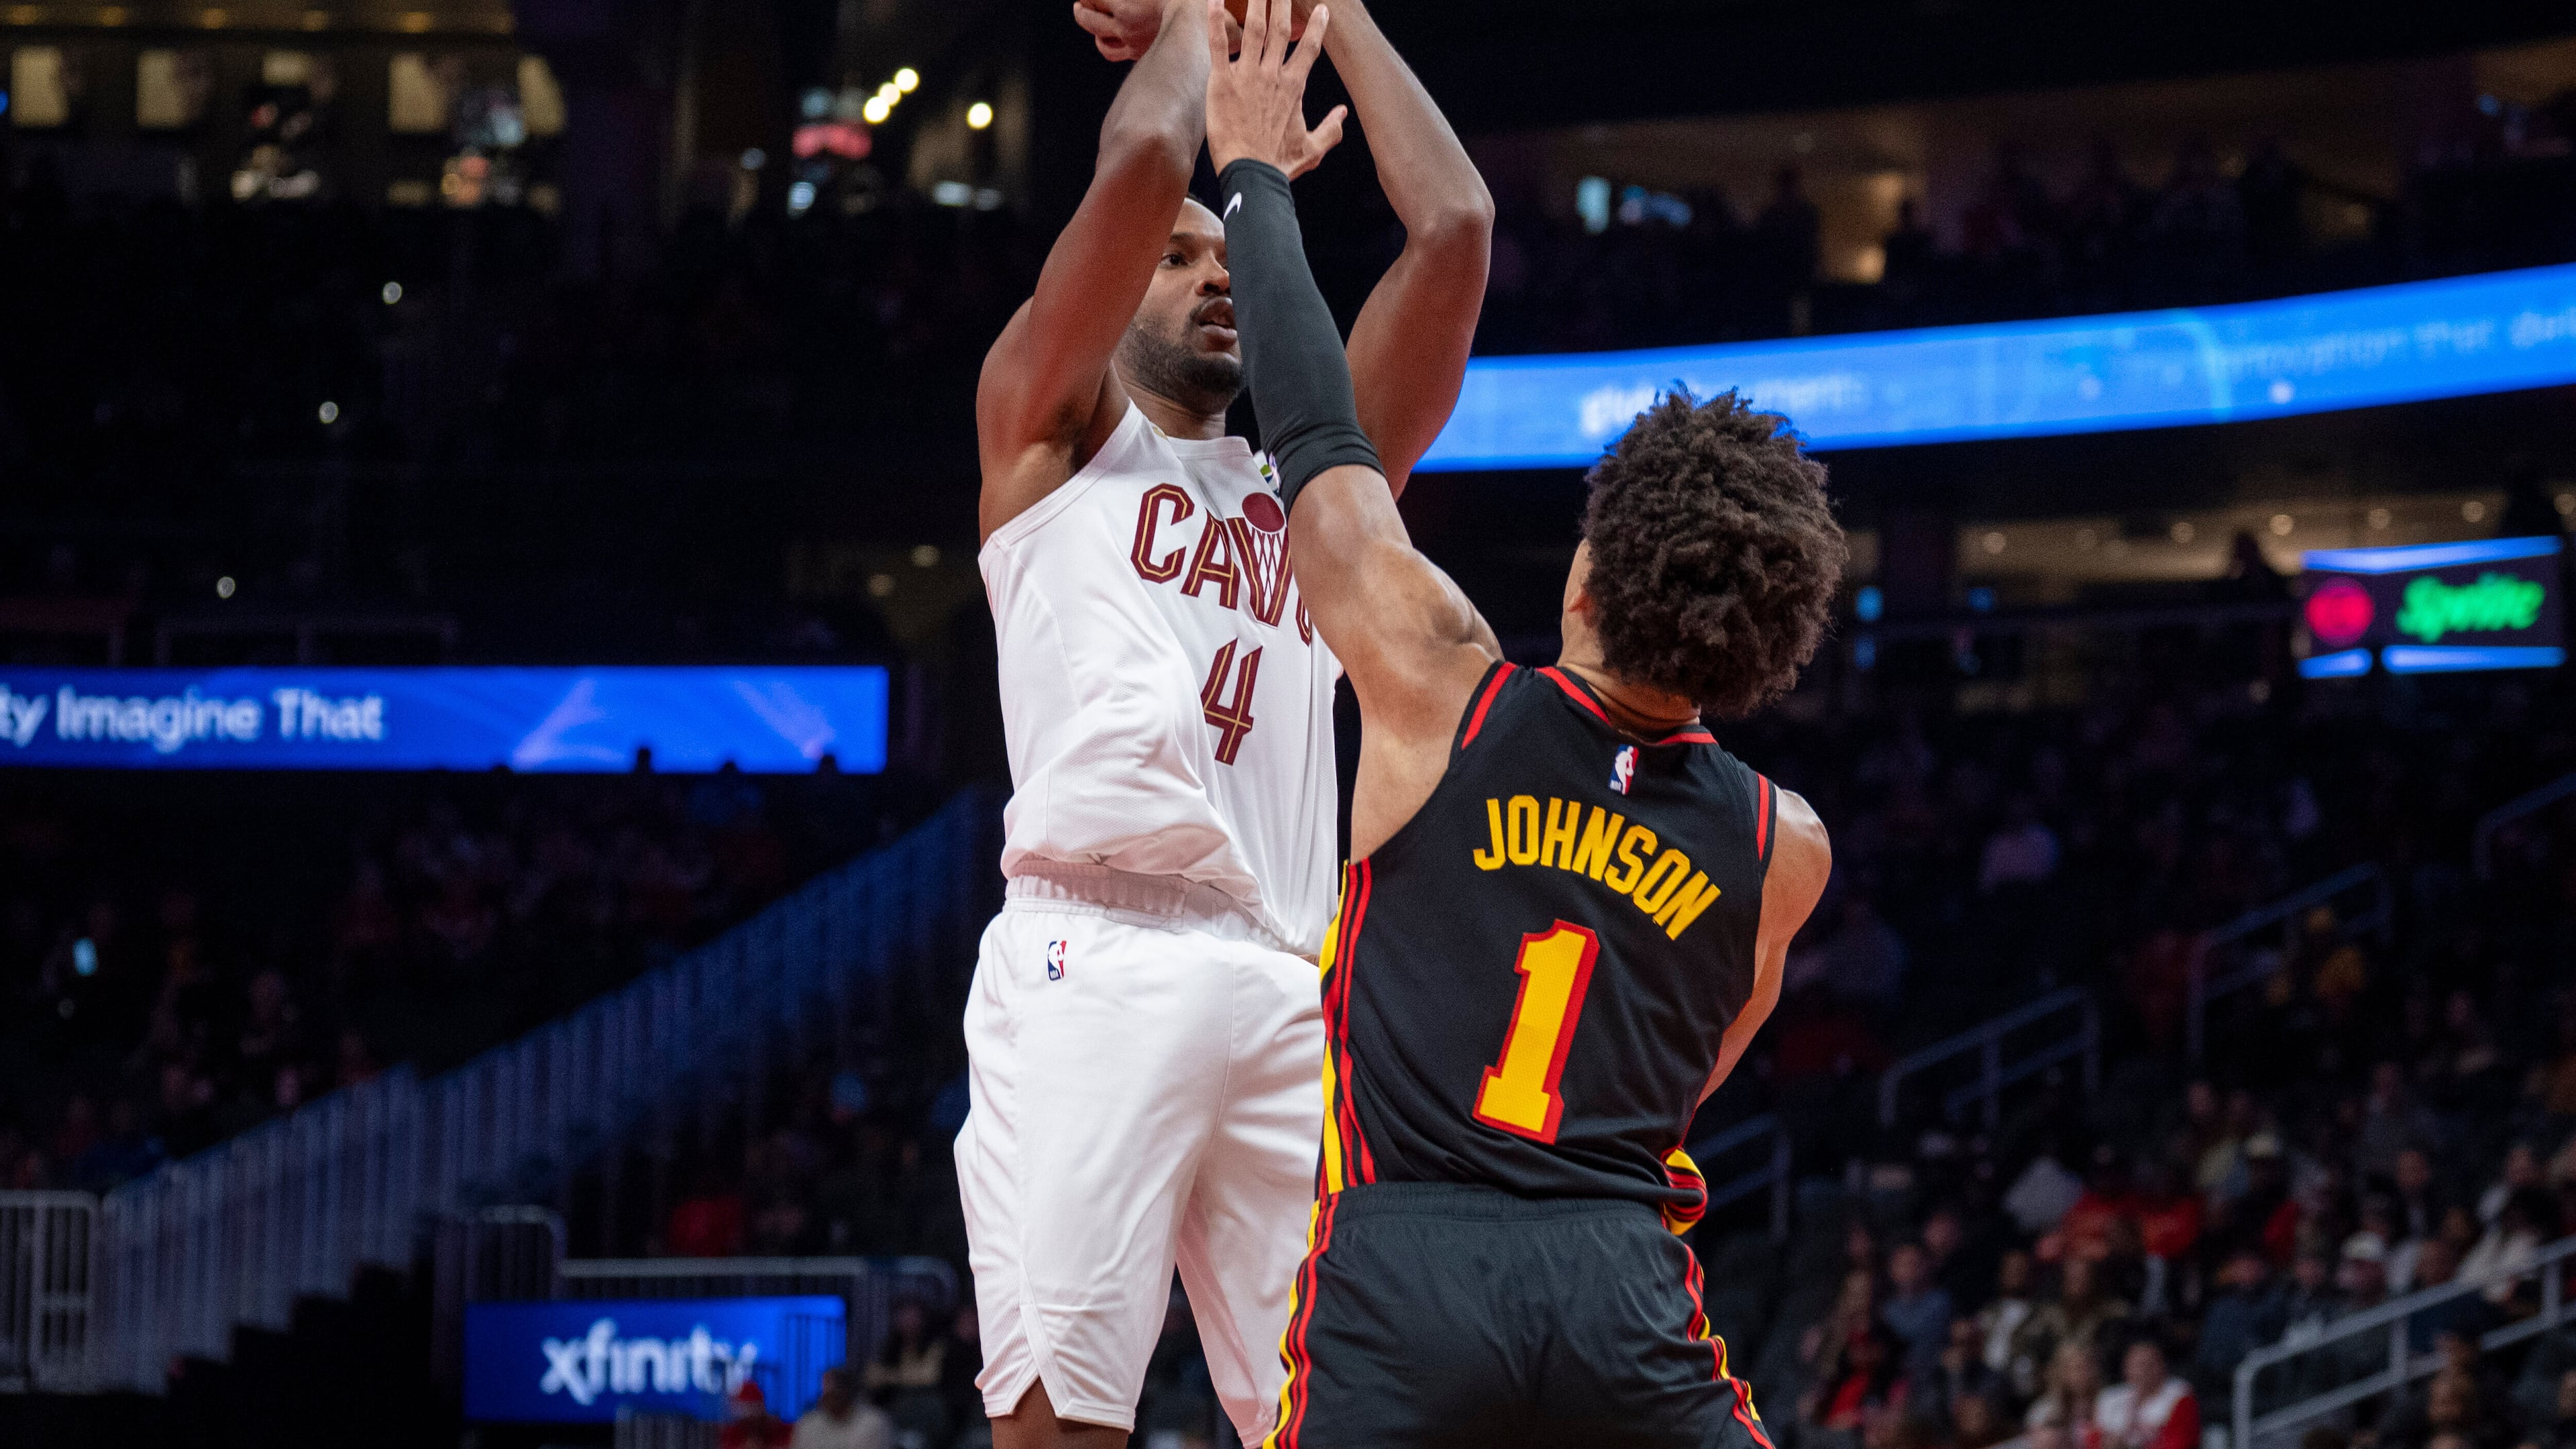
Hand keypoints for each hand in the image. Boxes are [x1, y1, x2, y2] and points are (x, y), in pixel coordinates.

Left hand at [1072, 0, 1179, 62]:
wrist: (1204, 27)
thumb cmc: (1187, 1)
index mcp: (1127, 6)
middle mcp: (1125, 25)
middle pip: (1088, 17)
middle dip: (1082, 6)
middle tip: (1082, 1)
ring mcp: (1130, 42)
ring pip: (1098, 36)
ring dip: (1089, 24)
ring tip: (1085, 14)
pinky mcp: (1137, 53)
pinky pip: (1112, 52)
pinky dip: (1104, 44)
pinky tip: (1105, 36)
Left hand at [1203, 0, 1343, 179]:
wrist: (1252, 176)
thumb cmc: (1279, 165)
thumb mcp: (1313, 149)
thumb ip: (1331, 129)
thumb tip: (1343, 114)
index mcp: (1294, 87)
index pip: (1309, 48)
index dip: (1316, 26)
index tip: (1321, 8)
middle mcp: (1272, 75)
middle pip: (1279, 28)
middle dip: (1281, 1)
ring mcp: (1247, 76)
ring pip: (1253, 28)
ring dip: (1255, 2)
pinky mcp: (1222, 82)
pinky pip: (1218, 45)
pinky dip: (1215, 21)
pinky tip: (1213, 0)